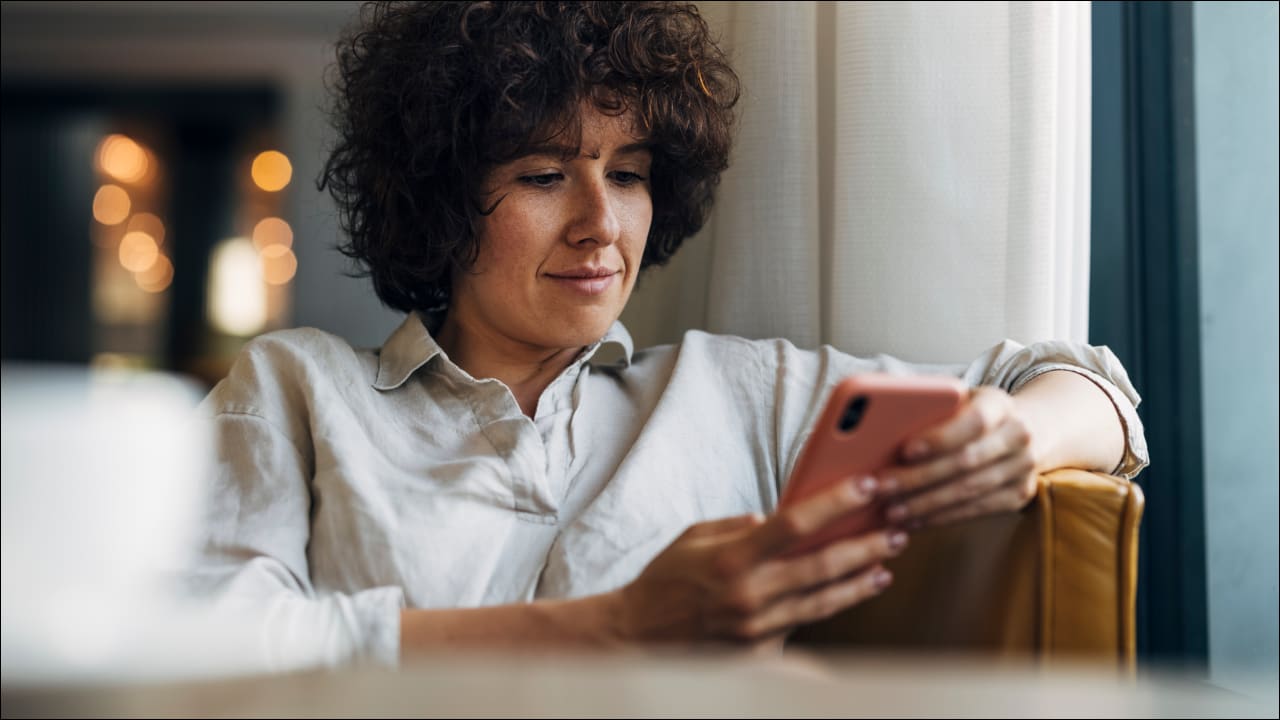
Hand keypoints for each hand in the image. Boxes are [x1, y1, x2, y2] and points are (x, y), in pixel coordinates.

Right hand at [610, 477, 907, 649]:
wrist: (638, 637)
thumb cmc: (666, 580)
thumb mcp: (695, 537)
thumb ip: (739, 525)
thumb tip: (776, 517)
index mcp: (732, 557)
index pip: (796, 522)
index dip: (837, 502)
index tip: (867, 484)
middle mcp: (748, 594)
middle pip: (823, 565)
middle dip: (866, 545)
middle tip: (895, 531)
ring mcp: (756, 628)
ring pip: (823, 601)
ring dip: (860, 581)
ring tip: (884, 565)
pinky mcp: (760, 654)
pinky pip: (802, 626)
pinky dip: (829, 607)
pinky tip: (852, 592)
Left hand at [879, 386, 1039, 528]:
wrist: (1018, 431)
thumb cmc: (966, 414)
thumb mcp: (954, 401)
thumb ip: (928, 409)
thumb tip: (879, 428)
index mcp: (999, 403)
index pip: (973, 421)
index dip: (940, 438)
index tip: (904, 451)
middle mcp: (1019, 434)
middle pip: (966, 461)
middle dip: (919, 477)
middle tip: (881, 488)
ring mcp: (1024, 467)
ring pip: (969, 490)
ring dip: (925, 504)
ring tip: (891, 511)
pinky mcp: (1020, 495)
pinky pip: (976, 510)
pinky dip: (941, 517)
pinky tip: (913, 521)